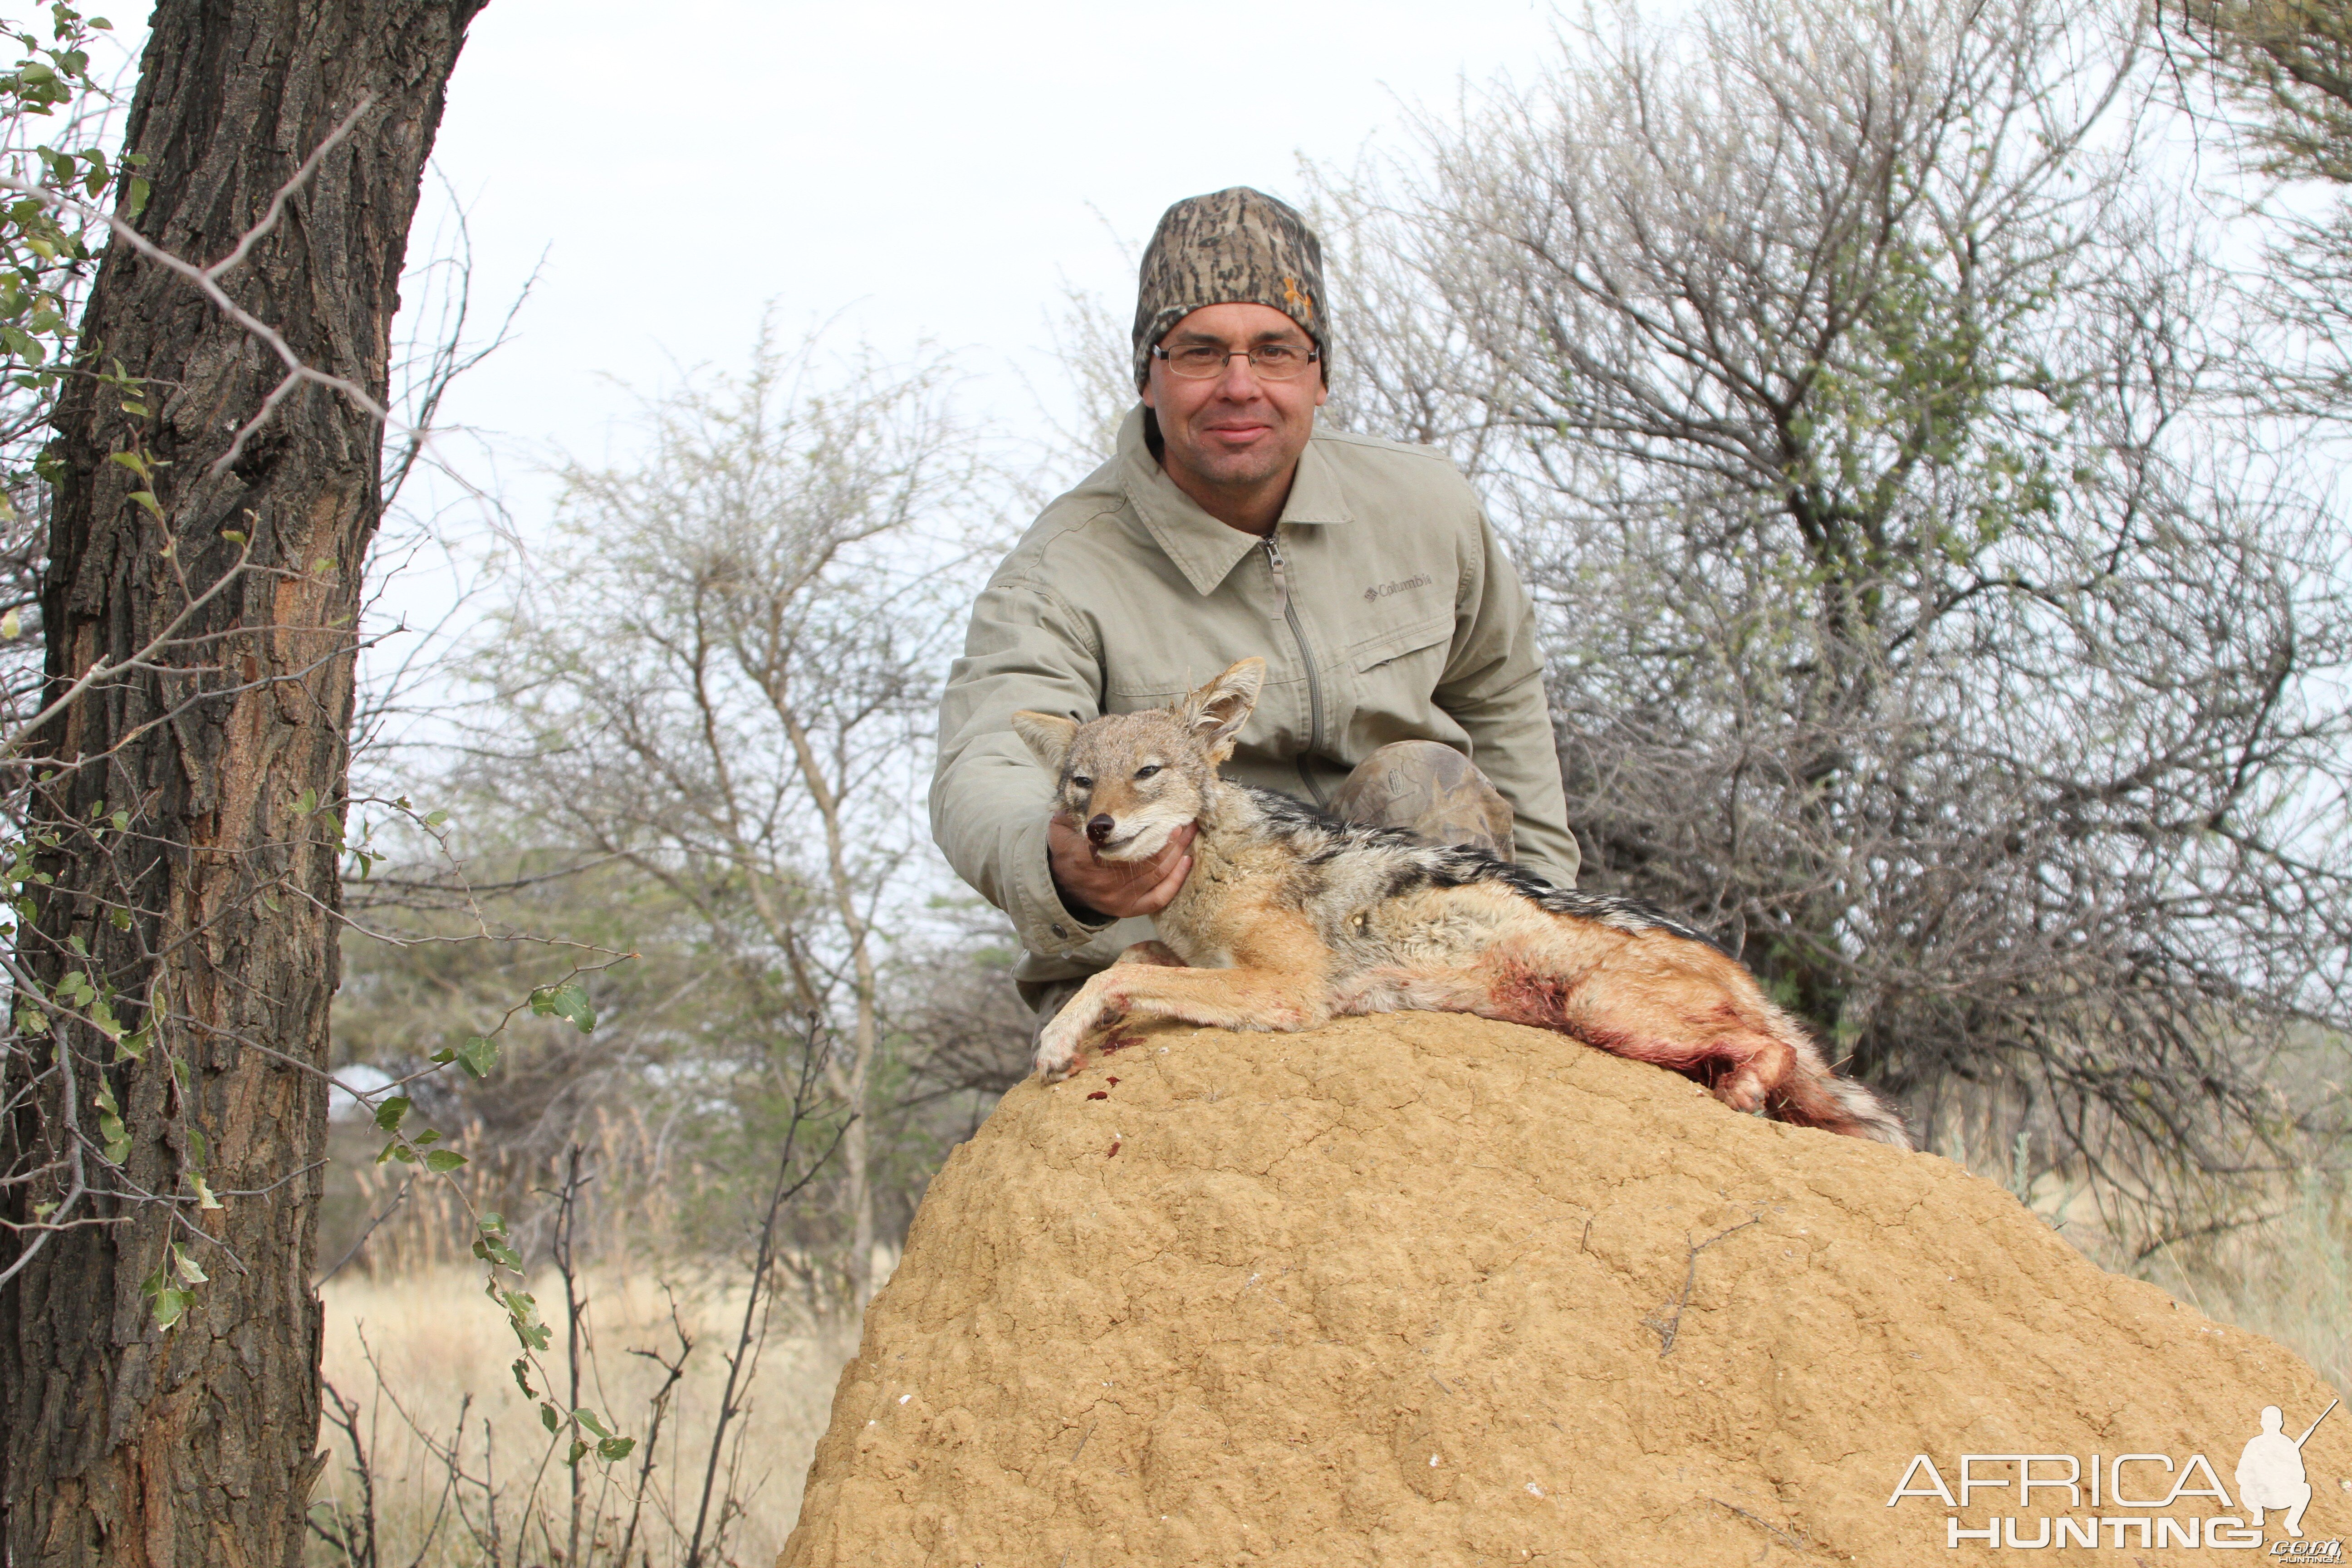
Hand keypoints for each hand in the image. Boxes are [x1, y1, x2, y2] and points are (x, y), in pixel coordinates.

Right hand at [1049, 816, 1194, 920]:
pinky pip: (1158, 898)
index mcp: (1089, 860)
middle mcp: (1107, 882)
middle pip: (1148, 859)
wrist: (1059, 889)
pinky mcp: (1127, 909)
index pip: (1124, 846)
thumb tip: (1090, 790)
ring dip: (1178, 853)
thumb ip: (1073, 814)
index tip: (1161, 816)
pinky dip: (1175, 881)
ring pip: (1158, 875)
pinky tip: (1186, 861)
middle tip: (1185, 820)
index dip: (1147, 833)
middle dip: (1170, 839)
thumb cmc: (1064, 853)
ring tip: (1190, 832)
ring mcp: (1119, 898)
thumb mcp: (1060, 831)